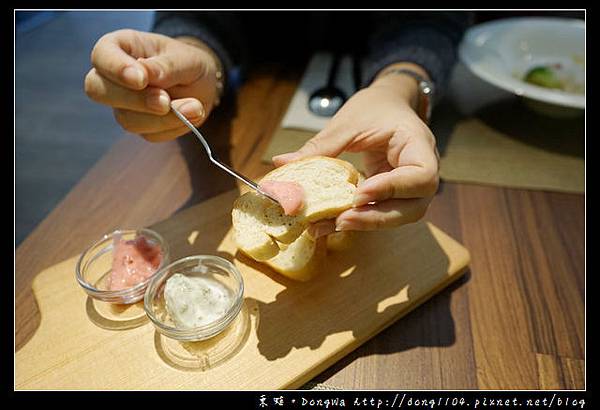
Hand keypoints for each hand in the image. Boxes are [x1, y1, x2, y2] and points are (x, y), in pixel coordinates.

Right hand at [84, 29, 220, 141]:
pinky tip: (191, 115)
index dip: (116, 69)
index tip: (141, 79)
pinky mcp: (138, 125)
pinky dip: (173, 127)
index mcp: (119, 47)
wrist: (202, 84)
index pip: (101, 56)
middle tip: (166, 102)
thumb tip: (146, 74)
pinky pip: (149, 134)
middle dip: (135, 100)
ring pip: (127, 120)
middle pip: (99, 91)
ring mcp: (122, 105)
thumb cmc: (188, 63)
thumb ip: (166, 66)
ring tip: (195, 106)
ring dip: (163, 118)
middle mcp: (112, 77)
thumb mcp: (186, 59)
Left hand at [274, 64, 438, 233]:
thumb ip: (321, 146)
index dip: (393, 188)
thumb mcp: (348, 122)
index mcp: (418, 144)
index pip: (421, 175)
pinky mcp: (395, 195)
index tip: (360, 192)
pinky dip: (359, 220)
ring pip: (400, 215)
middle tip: (342, 220)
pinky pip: (382, 212)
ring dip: (367, 223)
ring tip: (332, 225)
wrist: (388, 105)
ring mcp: (410, 186)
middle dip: (377, 217)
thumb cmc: (374, 107)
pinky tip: (331, 224)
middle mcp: (422, 170)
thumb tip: (281, 162)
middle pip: (414, 206)